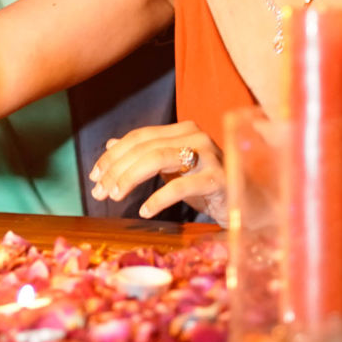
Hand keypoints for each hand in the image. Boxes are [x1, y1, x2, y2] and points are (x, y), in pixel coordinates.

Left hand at [89, 121, 223, 219]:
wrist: (248, 202)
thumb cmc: (207, 185)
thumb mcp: (173, 169)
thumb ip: (145, 155)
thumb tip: (110, 144)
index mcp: (183, 130)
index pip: (139, 136)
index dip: (113, 155)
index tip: (94, 176)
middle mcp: (195, 136)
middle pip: (145, 147)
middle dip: (116, 169)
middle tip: (99, 192)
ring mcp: (209, 156)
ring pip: (158, 159)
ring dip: (130, 178)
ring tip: (115, 196)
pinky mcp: (218, 178)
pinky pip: (181, 186)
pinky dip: (158, 199)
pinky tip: (144, 211)